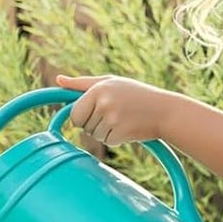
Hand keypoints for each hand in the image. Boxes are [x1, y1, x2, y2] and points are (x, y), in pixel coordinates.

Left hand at [53, 73, 174, 147]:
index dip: (82, 116)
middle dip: (93, 124)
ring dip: (106, 132)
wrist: (164, 110)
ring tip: (123, 119)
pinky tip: (128, 128)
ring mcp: (111, 119)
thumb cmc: (135, 94)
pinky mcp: (119, 133)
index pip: (74, 113)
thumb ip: (81, 83)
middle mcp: (103, 102)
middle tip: (113, 114)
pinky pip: (107, 142)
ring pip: (94, 135)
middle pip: (82, 126)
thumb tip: (58, 80)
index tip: (95, 112)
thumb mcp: (109, 82)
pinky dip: (116, 139)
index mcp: (97, 89)